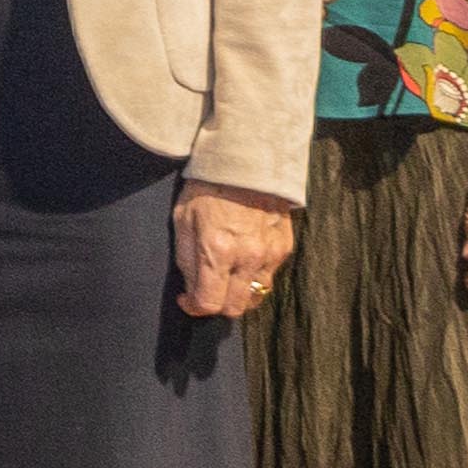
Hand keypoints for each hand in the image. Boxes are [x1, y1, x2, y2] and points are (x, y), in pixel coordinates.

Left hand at [174, 182, 295, 320]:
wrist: (246, 160)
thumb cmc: (208, 187)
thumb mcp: (183, 220)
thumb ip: (186, 260)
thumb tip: (190, 289)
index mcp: (218, 251)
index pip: (209, 303)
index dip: (194, 308)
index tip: (187, 299)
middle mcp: (247, 258)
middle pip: (235, 308)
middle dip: (217, 305)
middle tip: (206, 290)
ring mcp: (270, 254)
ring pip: (256, 296)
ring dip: (239, 294)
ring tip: (226, 278)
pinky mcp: (284, 247)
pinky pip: (269, 276)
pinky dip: (255, 276)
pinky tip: (243, 260)